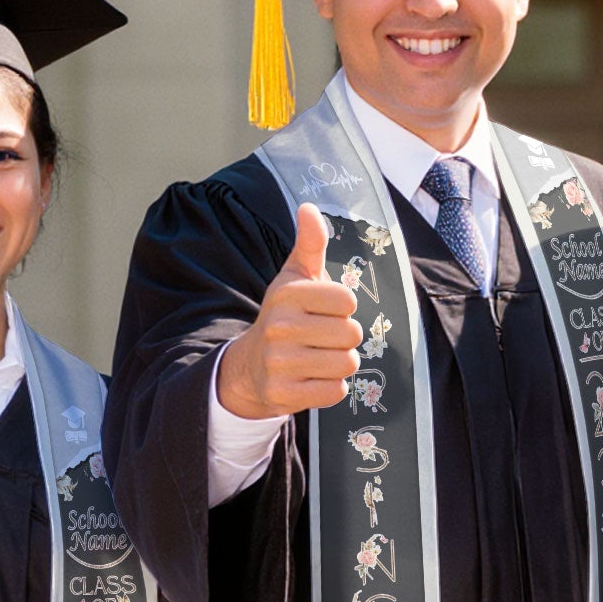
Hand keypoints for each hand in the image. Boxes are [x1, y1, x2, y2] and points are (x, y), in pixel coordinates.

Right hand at [215, 202, 363, 419]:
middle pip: (351, 334)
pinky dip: (331, 387)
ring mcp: (280, 363)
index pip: (347, 300)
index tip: (323, 311)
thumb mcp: (295, 278)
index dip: (342, 308)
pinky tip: (312, 378)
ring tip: (318, 357)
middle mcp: (280, 326)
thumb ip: (310, 244)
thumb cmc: (284, 316)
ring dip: (340, 363)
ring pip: (347, 363)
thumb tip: (309, 207)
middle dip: (344, 338)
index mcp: (287, 294)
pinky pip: (336, 392)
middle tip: (322, 338)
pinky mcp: (284, 394)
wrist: (251, 366)